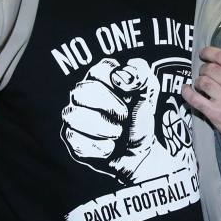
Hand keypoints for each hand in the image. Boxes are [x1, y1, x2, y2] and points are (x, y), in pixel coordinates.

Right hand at [61, 57, 191, 184]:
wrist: (140, 149)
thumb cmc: (139, 115)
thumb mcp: (149, 91)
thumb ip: (141, 74)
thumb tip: (122, 77)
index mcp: (99, 78)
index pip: (99, 70)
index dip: (116, 82)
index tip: (130, 92)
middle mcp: (82, 96)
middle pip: (81, 91)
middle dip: (108, 104)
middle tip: (124, 115)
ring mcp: (74, 118)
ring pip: (73, 116)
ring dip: (102, 126)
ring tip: (118, 133)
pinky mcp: (72, 140)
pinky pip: (75, 140)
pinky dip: (98, 146)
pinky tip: (110, 147)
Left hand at [182, 47, 220, 147]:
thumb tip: (214, 60)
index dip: (208, 52)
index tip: (203, 53)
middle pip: (209, 68)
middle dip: (204, 69)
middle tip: (205, 73)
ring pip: (201, 81)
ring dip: (199, 82)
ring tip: (202, 85)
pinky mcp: (216, 113)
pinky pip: (194, 99)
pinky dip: (186, 92)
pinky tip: (186, 89)